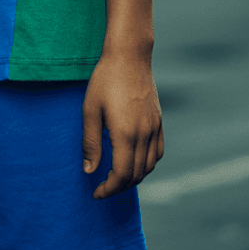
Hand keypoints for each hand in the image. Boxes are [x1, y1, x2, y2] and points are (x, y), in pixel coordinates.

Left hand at [82, 53, 163, 198]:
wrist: (129, 56)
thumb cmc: (105, 80)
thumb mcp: (90, 109)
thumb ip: (90, 142)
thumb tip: (89, 171)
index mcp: (126, 134)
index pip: (121, 175)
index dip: (108, 189)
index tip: (96, 193)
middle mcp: (144, 135)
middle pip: (136, 175)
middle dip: (119, 187)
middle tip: (103, 188)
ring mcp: (154, 128)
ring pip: (149, 166)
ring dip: (134, 178)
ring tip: (117, 178)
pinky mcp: (159, 122)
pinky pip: (158, 153)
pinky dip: (147, 165)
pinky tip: (135, 162)